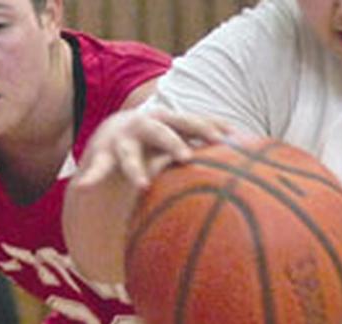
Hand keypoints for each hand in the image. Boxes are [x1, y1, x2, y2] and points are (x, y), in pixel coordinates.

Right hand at [74, 107, 233, 188]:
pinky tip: (84, 186)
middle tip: (187, 158)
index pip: (192, 121)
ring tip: (143, 184)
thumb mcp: (187, 135)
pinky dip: (92, 177)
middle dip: (173, 143)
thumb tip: (257, 145)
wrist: (118, 129)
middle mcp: (146, 125)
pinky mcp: (102, 155)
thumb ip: (213, 141)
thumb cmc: (165, 138)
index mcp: (171, 120)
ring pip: (128, 153)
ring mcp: (123, 140)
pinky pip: (97, 167)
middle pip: (162, 130)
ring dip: (135, 168)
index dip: (208, 128)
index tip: (227, 139)